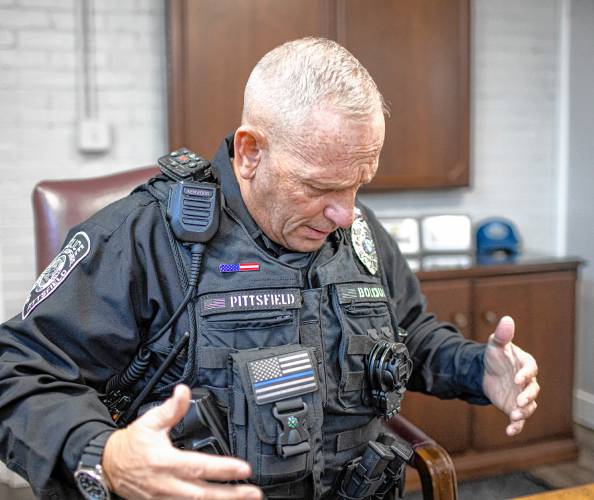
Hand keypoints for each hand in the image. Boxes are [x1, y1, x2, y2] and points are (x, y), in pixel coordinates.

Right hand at [102, 384, 261, 499]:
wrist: (108, 466)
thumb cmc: (131, 445)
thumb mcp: (150, 422)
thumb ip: (171, 409)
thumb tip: (183, 391)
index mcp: (166, 461)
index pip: (200, 466)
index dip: (223, 469)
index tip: (243, 469)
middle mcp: (167, 484)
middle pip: (203, 493)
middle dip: (231, 495)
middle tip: (254, 493)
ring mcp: (164, 498)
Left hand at [482, 316, 539, 436]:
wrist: (485, 372)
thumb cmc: (495, 356)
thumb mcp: (495, 344)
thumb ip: (501, 335)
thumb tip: (506, 319)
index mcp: (525, 365)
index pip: (530, 369)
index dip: (525, 374)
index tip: (517, 379)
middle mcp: (527, 382)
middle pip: (533, 391)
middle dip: (527, 397)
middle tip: (518, 402)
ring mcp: (522, 396)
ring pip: (529, 407)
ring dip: (523, 413)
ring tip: (514, 416)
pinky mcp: (514, 408)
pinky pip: (519, 419)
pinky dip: (516, 426)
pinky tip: (509, 431)